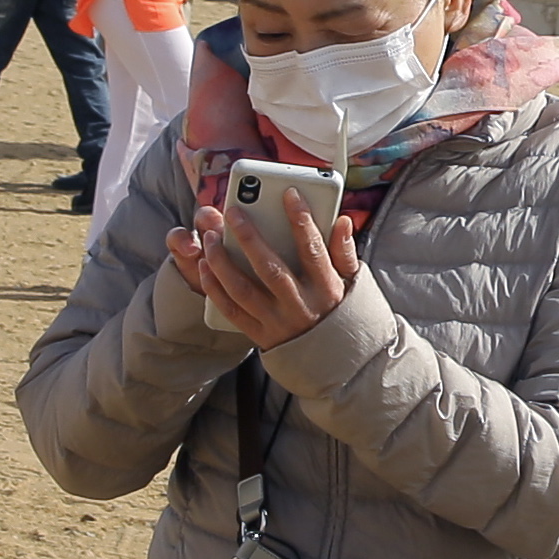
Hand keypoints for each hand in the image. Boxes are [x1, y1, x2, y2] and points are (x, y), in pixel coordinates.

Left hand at [166, 192, 359, 349]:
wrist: (337, 364)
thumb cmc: (341, 312)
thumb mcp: (352, 284)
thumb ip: (344, 252)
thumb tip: (342, 220)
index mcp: (326, 289)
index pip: (313, 250)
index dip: (302, 220)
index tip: (290, 194)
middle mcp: (301, 307)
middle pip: (271, 268)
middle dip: (250, 237)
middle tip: (234, 211)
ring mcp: (278, 323)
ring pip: (244, 289)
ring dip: (224, 261)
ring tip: (211, 237)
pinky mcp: (261, 336)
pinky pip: (232, 311)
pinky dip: (216, 288)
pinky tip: (206, 266)